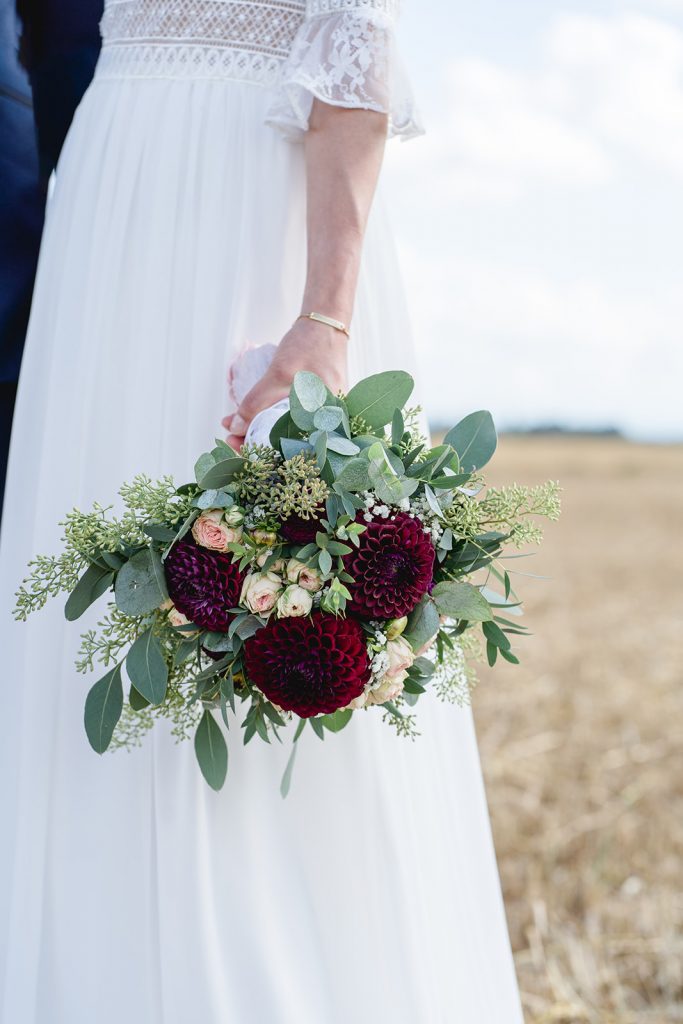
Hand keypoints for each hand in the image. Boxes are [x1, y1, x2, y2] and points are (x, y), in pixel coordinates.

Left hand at [222, 318, 347, 447]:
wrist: (325, 326)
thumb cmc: (308, 346)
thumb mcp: (278, 374)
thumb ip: (256, 403)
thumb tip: (235, 428)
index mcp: (326, 423)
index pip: (289, 452)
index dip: (260, 455)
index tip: (236, 448)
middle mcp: (330, 426)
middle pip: (287, 446)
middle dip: (256, 444)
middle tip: (230, 437)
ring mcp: (325, 418)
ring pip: (287, 434)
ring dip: (260, 433)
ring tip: (235, 426)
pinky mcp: (318, 411)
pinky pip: (292, 422)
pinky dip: (271, 421)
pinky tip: (252, 418)